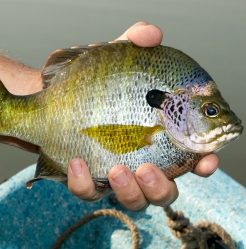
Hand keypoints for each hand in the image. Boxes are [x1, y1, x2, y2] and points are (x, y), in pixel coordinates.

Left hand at [68, 22, 218, 209]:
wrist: (55, 97)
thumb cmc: (93, 82)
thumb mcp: (115, 60)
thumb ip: (135, 45)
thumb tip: (151, 34)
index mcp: (156, 141)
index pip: (188, 159)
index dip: (202, 164)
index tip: (205, 161)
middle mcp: (140, 162)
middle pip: (163, 192)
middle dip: (160, 187)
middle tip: (147, 168)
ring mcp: (113, 175)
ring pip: (132, 200)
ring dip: (128, 192)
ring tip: (117, 170)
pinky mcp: (87, 179)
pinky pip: (89, 192)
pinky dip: (84, 182)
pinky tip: (77, 162)